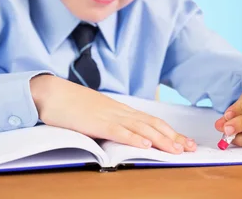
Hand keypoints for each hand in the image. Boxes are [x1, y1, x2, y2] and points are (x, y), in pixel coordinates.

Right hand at [30, 75, 195, 153]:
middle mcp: (119, 111)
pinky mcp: (96, 122)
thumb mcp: (95, 113)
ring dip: (161, 139)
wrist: (51, 92)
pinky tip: (146, 144)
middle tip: (191, 148)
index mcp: (119, 109)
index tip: (185, 142)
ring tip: (177, 150)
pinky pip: (118, 131)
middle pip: (152, 124)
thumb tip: (123, 133)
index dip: (170, 131)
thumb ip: (110, 121)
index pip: (150, 120)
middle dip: (173, 137)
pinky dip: (133, 138)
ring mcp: (108, 116)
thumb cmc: (70, 104)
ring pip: (141, 128)